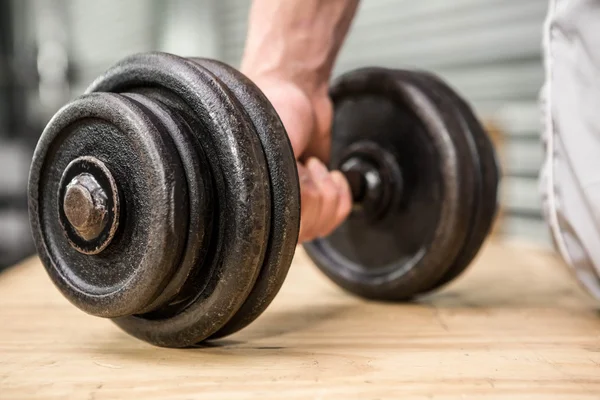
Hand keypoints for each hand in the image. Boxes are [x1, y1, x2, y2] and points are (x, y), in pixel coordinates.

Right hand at [250, 77, 352, 242]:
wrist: (294, 90)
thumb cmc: (271, 111)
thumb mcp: (267, 146)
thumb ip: (273, 184)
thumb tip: (285, 212)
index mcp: (245, 198)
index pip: (280, 230)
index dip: (299, 203)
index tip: (295, 173)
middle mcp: (266, 207)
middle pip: (306, 231)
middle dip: (315, 193)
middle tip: (301, 164)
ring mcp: (292, 207)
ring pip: (322, 226)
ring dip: (328, 191)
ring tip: (312, 165)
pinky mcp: (315, 199)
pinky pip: (336, 216)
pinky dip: (342, 194)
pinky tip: (331, 175)